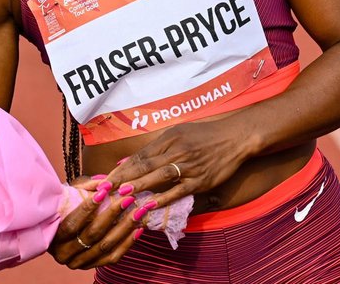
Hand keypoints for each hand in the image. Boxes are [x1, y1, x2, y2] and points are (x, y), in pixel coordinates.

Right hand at [48, 176, 143, 269]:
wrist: (62, 231)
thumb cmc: (66, 208)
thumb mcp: (70, 195)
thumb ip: (85, 188)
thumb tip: (106, 183)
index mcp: (53, 236)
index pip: (72, 224)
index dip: (87, 208)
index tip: (104, 191)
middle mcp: (63, 253)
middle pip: (92, 234)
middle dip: (113, 214)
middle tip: (129, 198)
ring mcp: (78, 262)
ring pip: (104, 246)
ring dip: (124, 228)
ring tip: (139, 211)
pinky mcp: (92, 266)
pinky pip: (112, 257)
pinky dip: (127, 243)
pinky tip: (138, 229)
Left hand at [102, 118, 252, 209]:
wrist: (235, 138)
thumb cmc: (205, 135)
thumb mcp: (178, 133)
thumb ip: (153, 148)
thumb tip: (126, 162)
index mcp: (169, 139)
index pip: (139, 156)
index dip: (120, 169)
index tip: (104, 180)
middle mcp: (176, 151)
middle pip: (144, 166)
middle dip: (122, 179)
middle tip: (104, 190)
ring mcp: (188, 166)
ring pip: (158, 178)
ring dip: (138, 187)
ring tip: (120, 197)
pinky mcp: (199, 180)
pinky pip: (177, 191)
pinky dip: (162, 199)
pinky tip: (149, 206)